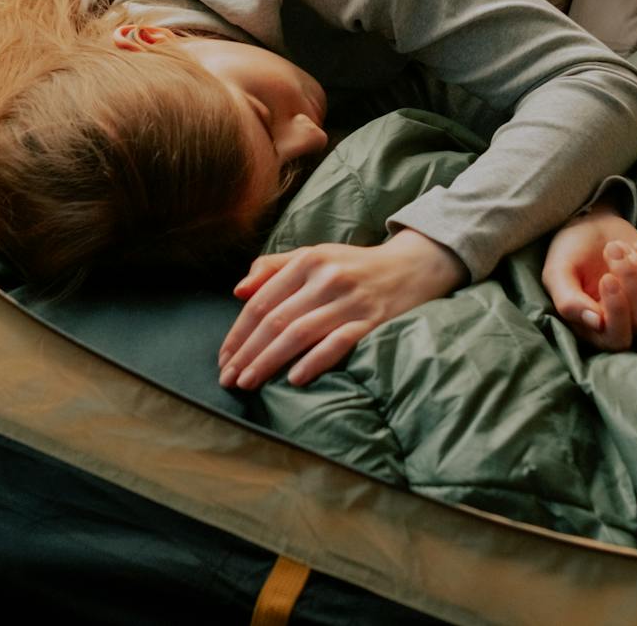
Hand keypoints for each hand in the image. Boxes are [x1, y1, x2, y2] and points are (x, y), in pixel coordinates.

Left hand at [218, 229, 466, 389]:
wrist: (413, 266)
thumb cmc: (354, 266)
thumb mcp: (315, 255)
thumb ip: (274, 268)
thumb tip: (238, 291)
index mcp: (309, 260)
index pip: (262, 301)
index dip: (238, 332)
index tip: (223, 358)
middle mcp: (327, 277)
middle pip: (275, 320)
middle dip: (247, 352)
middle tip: (228, 379)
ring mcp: (351, 300)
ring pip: (299, 333)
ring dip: (268, 361)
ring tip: (248, 382)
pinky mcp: (373, 321)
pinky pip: (338, 344)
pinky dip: (314, 361)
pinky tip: (293, 379)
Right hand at [542, 208, 636, 350]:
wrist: (589, 225)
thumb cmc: (570, 252)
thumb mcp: (557, 274)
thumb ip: (568, 301)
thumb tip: (596, 324)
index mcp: (595, 329)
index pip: (618, 339)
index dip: (618, 311)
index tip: (606, 278)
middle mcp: (624, 325)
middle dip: (629, 278)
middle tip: (610, 248)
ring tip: (621, 248)